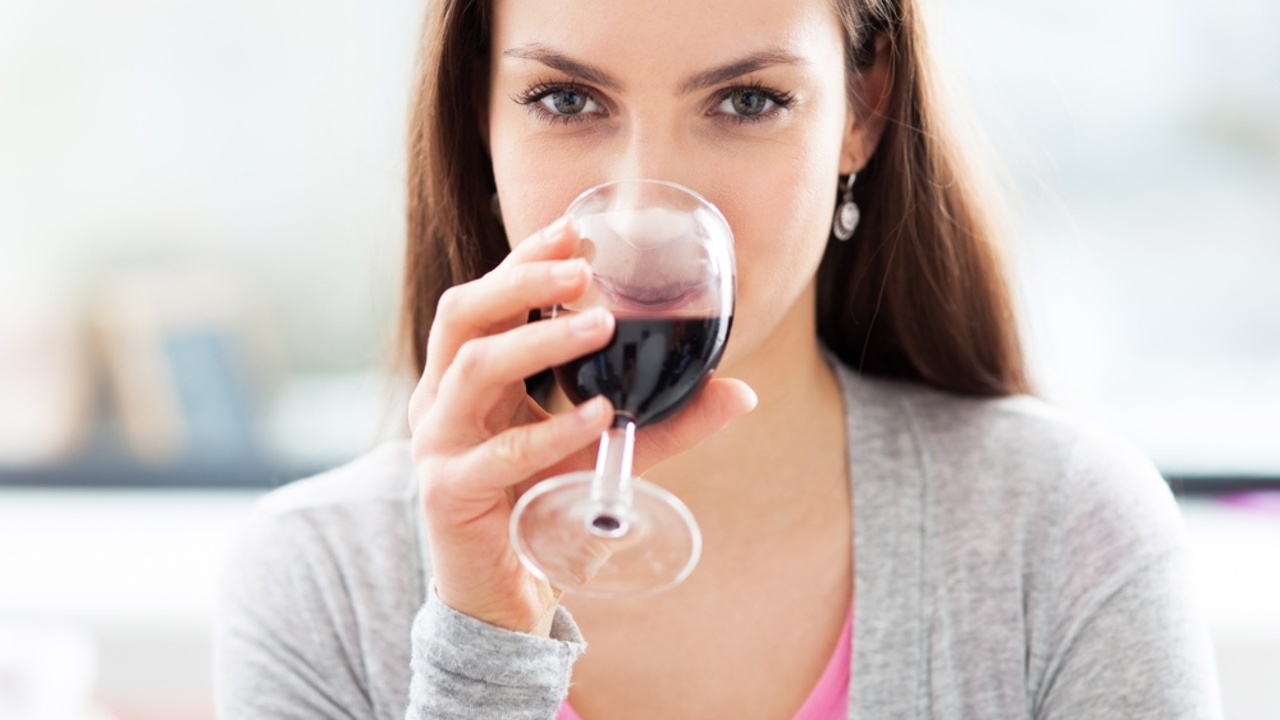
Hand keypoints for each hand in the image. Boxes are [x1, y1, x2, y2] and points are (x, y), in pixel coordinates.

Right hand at [408, 218, 756, 634]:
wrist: (504, 597)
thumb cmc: (541, 509)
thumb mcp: (603, 452)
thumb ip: (664, 421)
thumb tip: (740, 392)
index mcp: (466, 379)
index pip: (486, 299)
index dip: (525, 259)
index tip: (575, 228)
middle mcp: (440, 401)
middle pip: (462, 314)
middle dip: (522, 281)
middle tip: (583, 270)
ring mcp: (437, 446)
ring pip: (473, 368)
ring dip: (540, 341)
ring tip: (600, 325)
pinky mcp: (448, 493)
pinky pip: (500, 453)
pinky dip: (552, 430)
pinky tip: (597, 415)